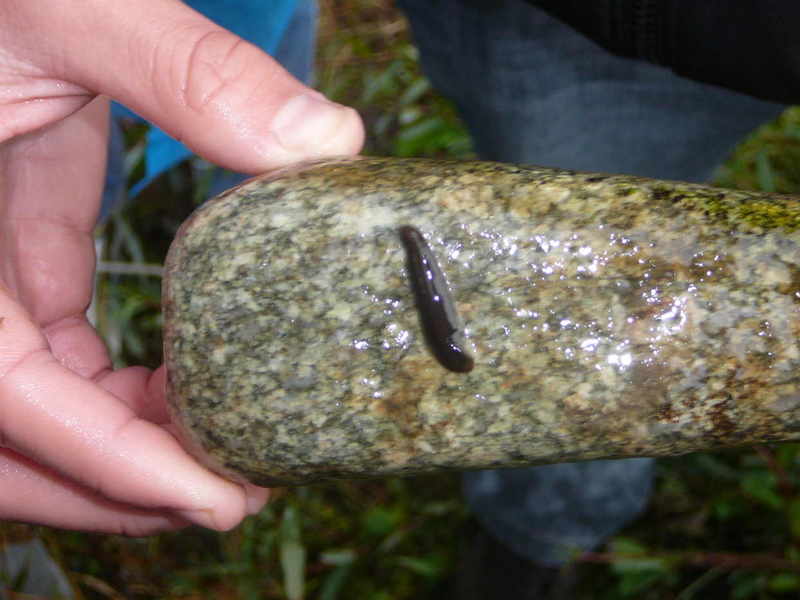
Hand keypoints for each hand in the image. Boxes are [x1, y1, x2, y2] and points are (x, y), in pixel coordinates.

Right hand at [0, 0, 363, 534]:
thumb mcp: (66, 7)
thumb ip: (186, 70)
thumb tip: (326, 140)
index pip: (10, 395)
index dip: (111, 462)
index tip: (214, 500)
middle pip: (9, 438)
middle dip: (114, 486)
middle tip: (230, 497)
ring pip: (31, 399)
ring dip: (118, 442)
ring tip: (223, 450)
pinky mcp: (9, 244)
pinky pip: (48, 341)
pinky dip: (110, 380)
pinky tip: (186, 375)